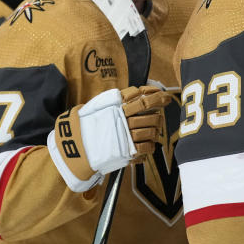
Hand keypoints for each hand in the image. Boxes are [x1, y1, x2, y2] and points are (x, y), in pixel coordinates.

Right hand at [48, 85, 170, 190]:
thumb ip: (119, 99)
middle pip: (150, 113)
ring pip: (151, 130)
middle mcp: (122, 119)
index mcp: (117, 106)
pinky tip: (149, 144)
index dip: (157, 96)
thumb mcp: (101, 104)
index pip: (142, 98)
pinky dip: (151, 145)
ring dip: (156, 130)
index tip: (165, 96)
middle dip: (158, 115)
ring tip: (155, 130)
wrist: (77, 144)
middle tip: (159, 115)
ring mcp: (125, 134)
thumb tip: (139, 93)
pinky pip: (146, 147)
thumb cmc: (90, 123)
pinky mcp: (126, 150)